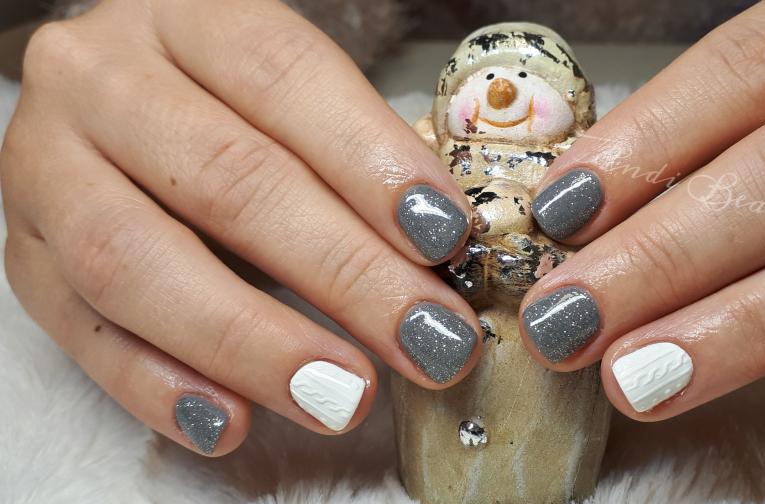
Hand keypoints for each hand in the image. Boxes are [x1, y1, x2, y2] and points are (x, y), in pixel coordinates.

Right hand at [1, 0, 481, 455]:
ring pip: (133, 260)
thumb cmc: (235, 104)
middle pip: (225, 178)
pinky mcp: (20, 254)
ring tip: (340, 396)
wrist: (117, 104)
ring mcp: (44, 166)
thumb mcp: (297, 97)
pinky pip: (78, 330)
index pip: (285, 77)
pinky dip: (157, 386)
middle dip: (341, 273)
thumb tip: (438, 253)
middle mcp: (101, 78)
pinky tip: (231, 422)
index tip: (444, 236)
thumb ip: (360, 157)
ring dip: (250, 342)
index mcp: (190, 17)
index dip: (370, 161)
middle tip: (425, 340)